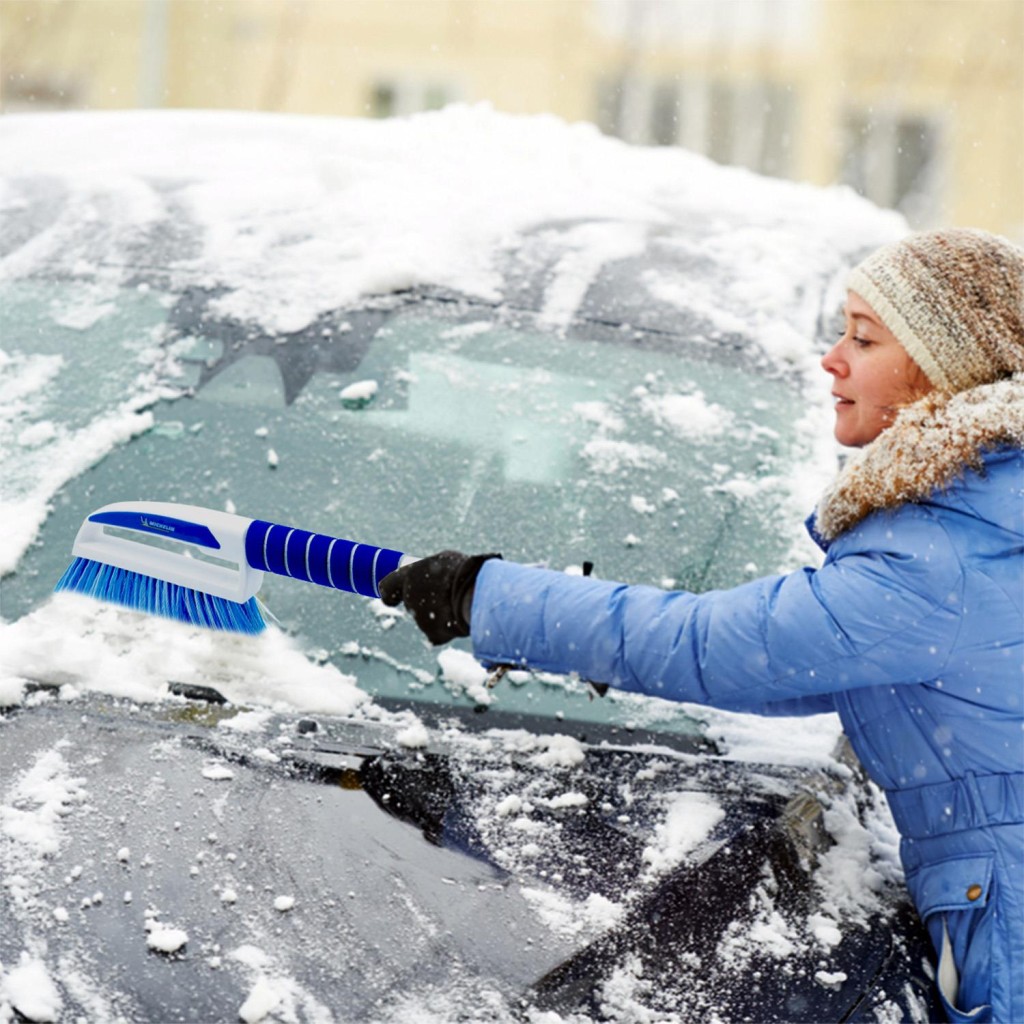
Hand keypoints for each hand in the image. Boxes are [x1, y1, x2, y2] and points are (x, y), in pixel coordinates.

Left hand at [379, 551, 500, 644]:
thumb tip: (430, 578)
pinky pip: (438, 632)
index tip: (392, 598)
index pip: (387, 587)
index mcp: (409, 576)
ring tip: (458, 603)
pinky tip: (459, 619)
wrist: (475, 594)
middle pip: (413, 603)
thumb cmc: (463, 572)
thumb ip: (430, 572)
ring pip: (427, 618)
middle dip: (425, 601)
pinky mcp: (433, 634)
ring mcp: (420, 618)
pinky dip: (448, 629)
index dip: (390, 593)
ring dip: (440, 613)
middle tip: (444, 595)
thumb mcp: (444, 561)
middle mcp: (410, 597)